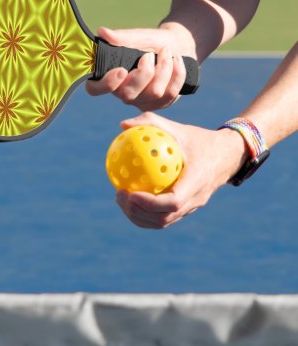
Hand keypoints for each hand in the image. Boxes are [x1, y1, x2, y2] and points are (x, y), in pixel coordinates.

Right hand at [86, 25, 195, 110]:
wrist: (177, 47)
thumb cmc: (152, 42)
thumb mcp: (139, 36)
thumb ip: (122, 37)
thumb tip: (102, 32)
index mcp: (109, 76)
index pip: (95, 89)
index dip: (106, 84)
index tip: (121, 70)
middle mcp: (122, 92)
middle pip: (128, 95)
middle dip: (144, 73)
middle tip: (149, 55)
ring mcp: (141, 101)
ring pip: (154, 93)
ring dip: (164, 68)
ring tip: (166, 52)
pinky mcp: (159, 104)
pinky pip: (170, 94)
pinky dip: (177, 73)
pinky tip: (177, 61)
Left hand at [114, 112, 248, 228]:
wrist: (227, 155)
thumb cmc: (199, 139)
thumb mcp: (178, 128)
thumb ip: (151, 123)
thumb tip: (122, 125)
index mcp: (197, 181)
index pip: (173, 202)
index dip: (150, 203)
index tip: (130, 193)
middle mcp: (196, 199)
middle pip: (164, 218)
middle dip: (138, 212)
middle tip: (119, 195)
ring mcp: (192, 207)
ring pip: (163, 222)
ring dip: (139, 216)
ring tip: (120, 199)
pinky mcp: (187, 209)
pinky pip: (164, 217)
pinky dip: (145, 214)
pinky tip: (129, 199)